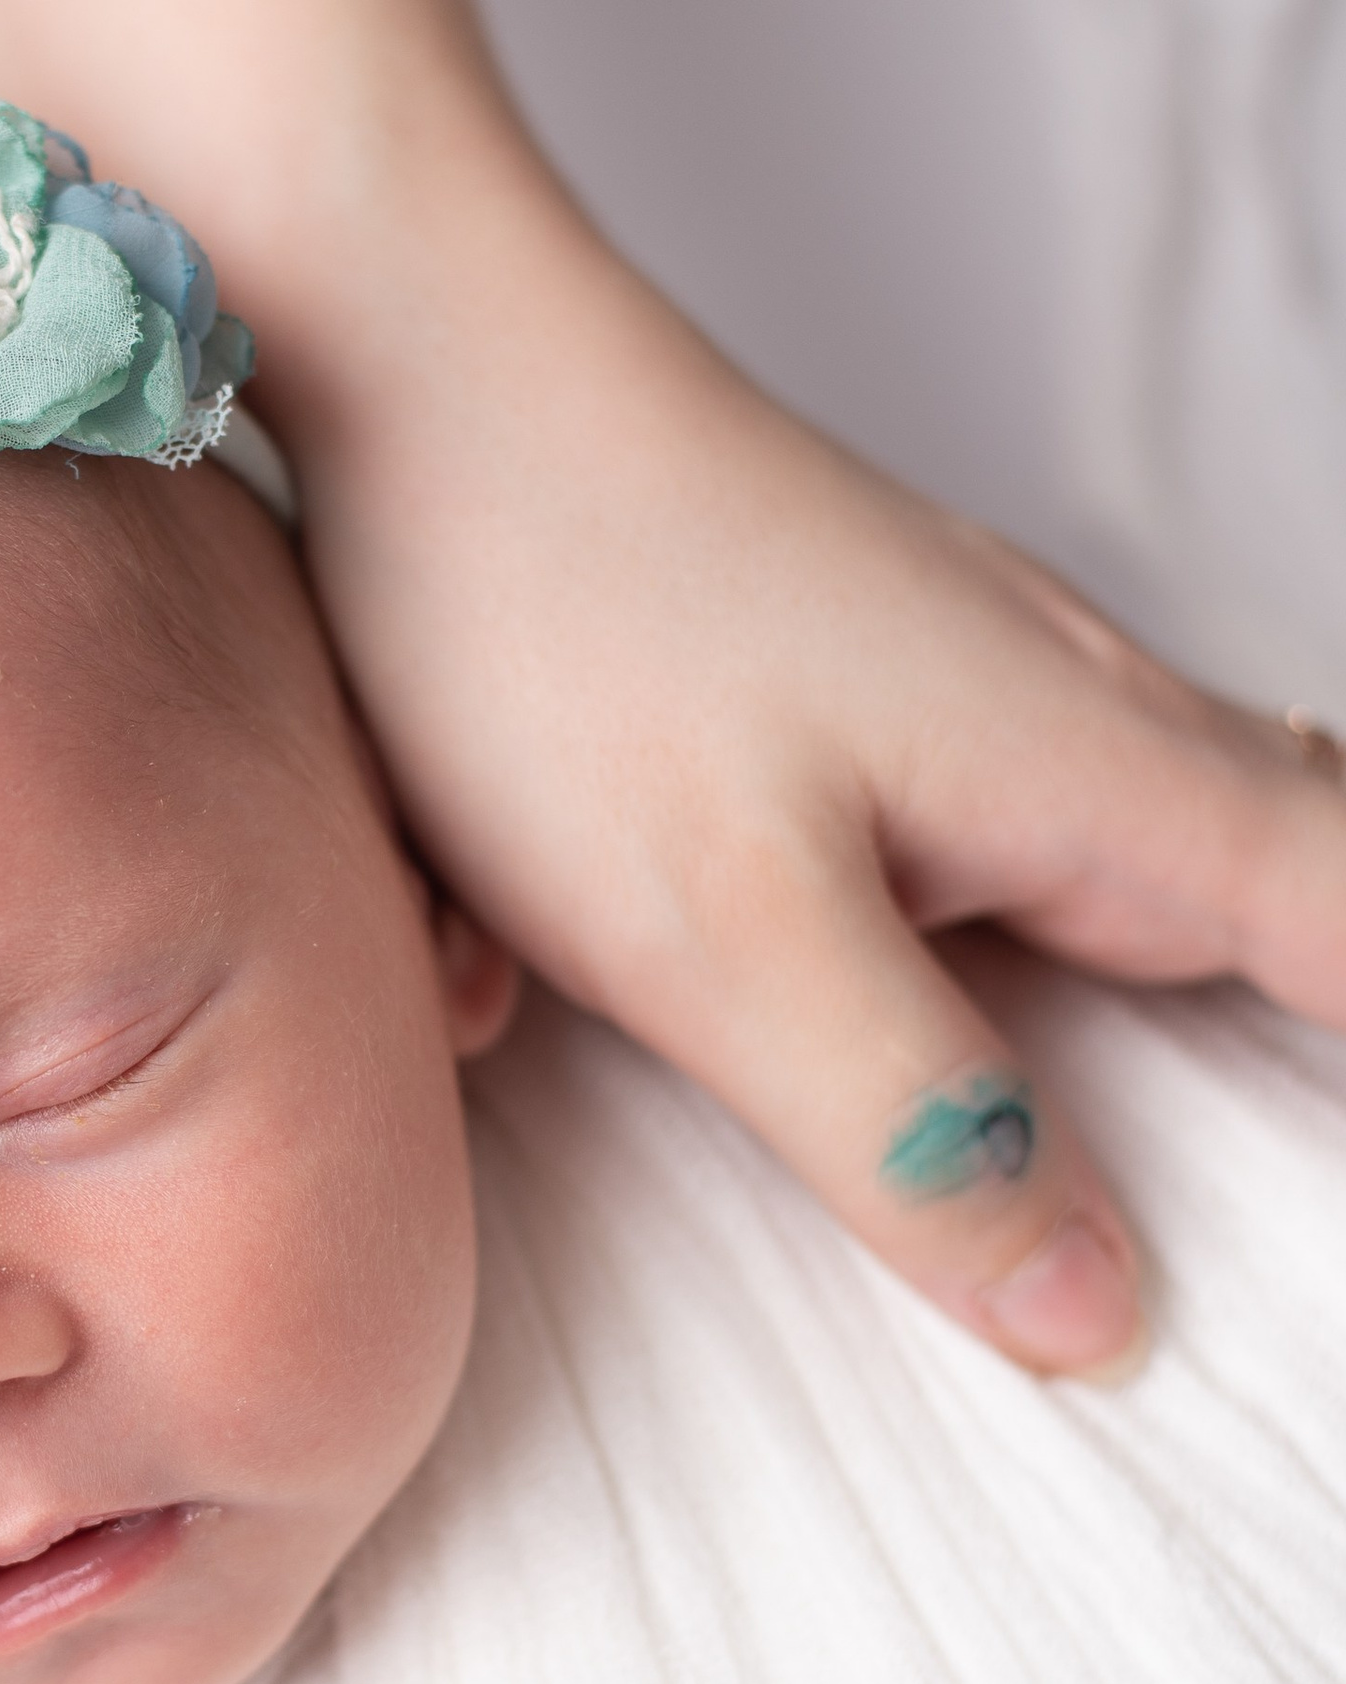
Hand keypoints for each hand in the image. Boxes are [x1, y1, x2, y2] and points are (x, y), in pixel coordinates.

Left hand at [300, 236, 1345, 1373]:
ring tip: (1032, 1132)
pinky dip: (941, 948)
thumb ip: (918, 1130)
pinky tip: (821, 1002)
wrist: (427, 375)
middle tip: (1225, 1223)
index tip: (1320, 1229)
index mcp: (1114, 782)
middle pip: (1278, 916)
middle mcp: (1078, 721)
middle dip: (1263, 1080)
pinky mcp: (845, 692)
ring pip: (1107, 888)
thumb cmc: (569, 626)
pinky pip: (960, 846)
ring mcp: (963, 692)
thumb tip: (1087, 1309)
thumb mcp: (737, 939)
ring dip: (1085, 1027)